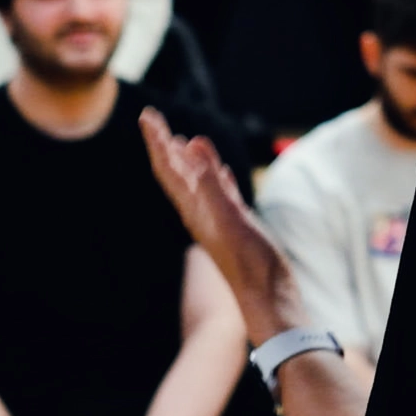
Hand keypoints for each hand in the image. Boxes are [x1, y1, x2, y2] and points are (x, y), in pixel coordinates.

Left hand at [140, 108, 301, 342]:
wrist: (269, 300)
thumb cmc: (251, 264)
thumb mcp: (230, 218)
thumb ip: (211, 183)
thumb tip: (192, 143)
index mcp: (195, 210)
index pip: (169, 169)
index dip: (157, 142)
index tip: (147, 116)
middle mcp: (201, 213)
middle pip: (177, 173)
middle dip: (165, 146)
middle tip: (153, 120)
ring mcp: (219, 220)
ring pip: (197, 183)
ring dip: (188, 160)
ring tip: (182, 141)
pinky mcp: (237, 226)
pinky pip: (222, 194)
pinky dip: (218, 177)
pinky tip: (222, 173)